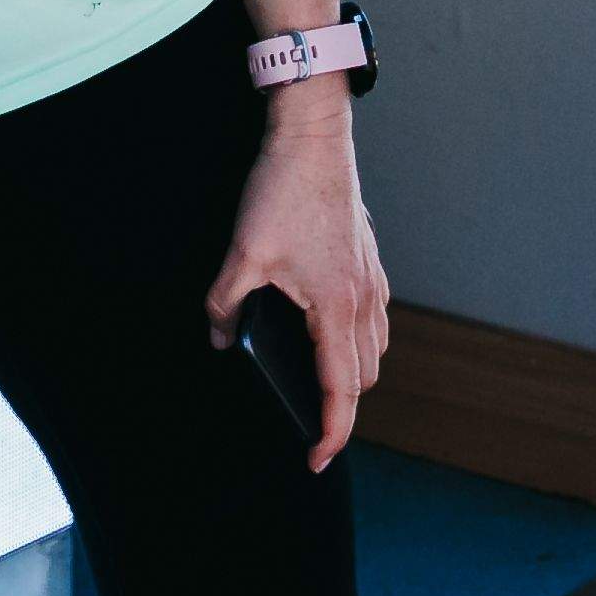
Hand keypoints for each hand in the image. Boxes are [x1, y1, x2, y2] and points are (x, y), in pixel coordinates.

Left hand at [209, 91, 391, 474]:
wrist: (314, 136)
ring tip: (316, 381)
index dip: (332, 434)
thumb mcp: (240, 253)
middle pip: (364, 377)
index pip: (342, 391)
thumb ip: (226, 304)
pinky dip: (356, 339)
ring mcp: (371, 278)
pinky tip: (324, 327)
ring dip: (351, 373)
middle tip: (305, 418)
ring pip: (374, 349)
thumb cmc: (282, 191)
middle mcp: (364, 299)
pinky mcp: (368, 260)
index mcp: (336, 307)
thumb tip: (220, 339)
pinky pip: (373, 318)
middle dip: (340, 406)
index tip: (316, 460)